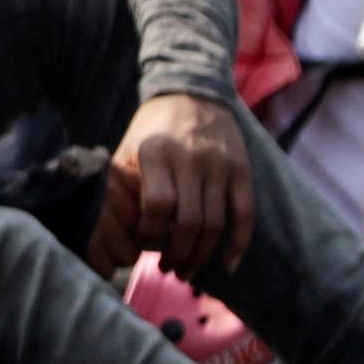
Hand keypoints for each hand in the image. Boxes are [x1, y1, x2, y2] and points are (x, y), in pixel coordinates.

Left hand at [111, 94, 259, 287]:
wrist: (193, 92)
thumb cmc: (153, 129)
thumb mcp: (129, 147)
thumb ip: (125, 184)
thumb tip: (119, 233)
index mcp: (156, 152)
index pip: (157, 207)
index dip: (150, 235)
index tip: (144, 247)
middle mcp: (190, 158)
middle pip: (188, 223)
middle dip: (177, 255)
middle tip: (169, 269)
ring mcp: (220, 165)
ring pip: (215, 225)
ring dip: (201, 256)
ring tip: (188, 271)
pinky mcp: (241, 170)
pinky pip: (245, 214)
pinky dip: (238, 245)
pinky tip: (228, 265)